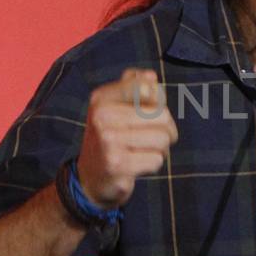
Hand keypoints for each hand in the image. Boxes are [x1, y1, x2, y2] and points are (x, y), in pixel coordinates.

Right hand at [77, 68, 177, 207]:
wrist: (90, 179)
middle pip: (163, 115)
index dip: (157, 101)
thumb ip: (134, 87)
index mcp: (101, 98)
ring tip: (142, 151)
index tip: (146, 111)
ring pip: (163, 139)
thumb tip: (151, 77)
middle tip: (150, 138)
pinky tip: (136, 165)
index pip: (147, 86)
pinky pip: (157, 160)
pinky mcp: (118, 165)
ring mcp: (108, 141)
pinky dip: (152, 164)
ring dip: (160, 149)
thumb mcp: (116, 108)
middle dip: (166, 129)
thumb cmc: (110, 139)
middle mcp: (102, 116)